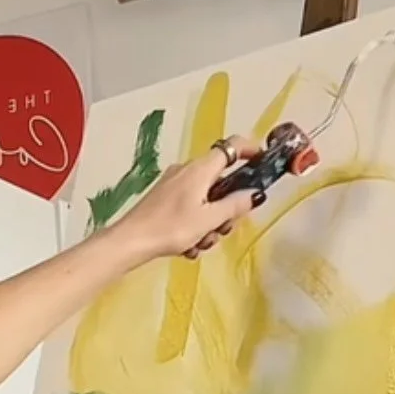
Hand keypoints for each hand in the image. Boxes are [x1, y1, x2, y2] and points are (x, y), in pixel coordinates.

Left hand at [115, 137, 262, 266]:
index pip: (232, 147)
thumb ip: (235, 206)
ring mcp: (174, 184)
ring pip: (206, 199)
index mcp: (200, 169)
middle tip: (222, 229)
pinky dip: (195, 226)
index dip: (251, 150)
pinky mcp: (164, 199)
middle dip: (226, 209)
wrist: (130, 241)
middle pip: (221, 182)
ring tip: (200, 243)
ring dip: (210, 223)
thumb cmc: (171, 228)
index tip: (264, 162)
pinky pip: (191, 208)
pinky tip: (187, 246)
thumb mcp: (209, 220)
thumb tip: (255, 194)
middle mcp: (187, 171)